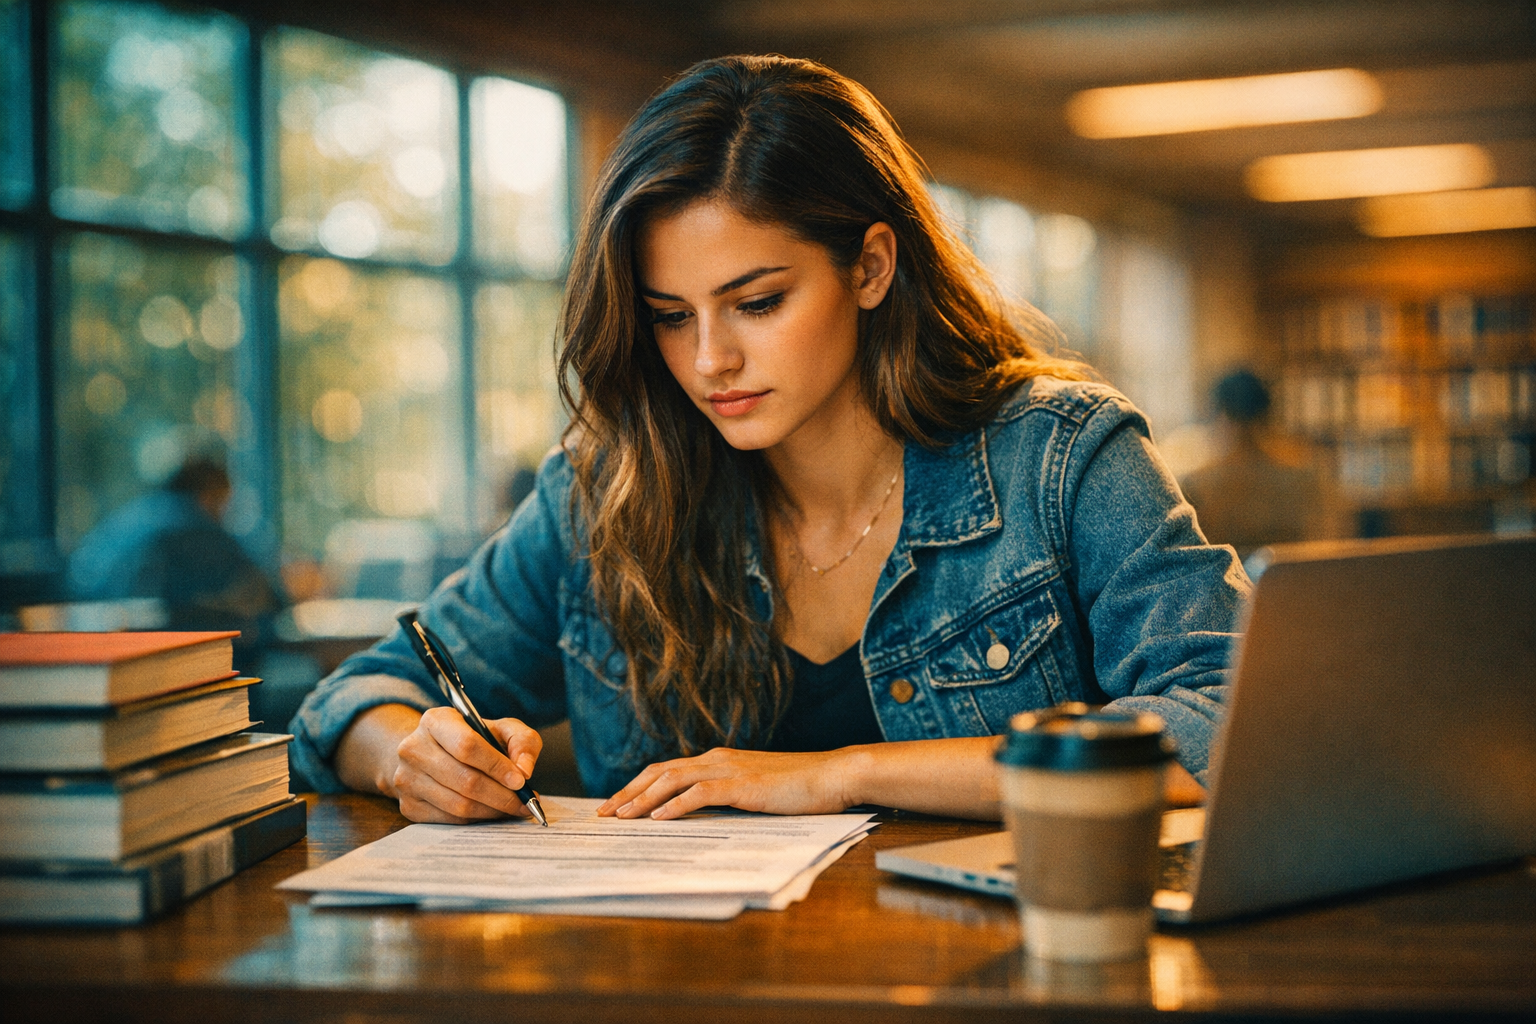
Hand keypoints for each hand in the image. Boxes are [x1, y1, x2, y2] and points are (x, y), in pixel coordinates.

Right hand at [389, 706, 542, 823]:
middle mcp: (414, 748)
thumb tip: (524, 770)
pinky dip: (476, 819)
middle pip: (465, 780)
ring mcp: (407, 779)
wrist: (431, 753)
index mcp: (436, 721)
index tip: (521, 780)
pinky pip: (449, 819)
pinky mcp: (408, 805)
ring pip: (458, 804)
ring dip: (492, 810)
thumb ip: (521, 741)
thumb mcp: (500, 728)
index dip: (497, 766)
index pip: (467, 746)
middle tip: (524, 802)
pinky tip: (491, 812)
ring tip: (512, 808)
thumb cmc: (472, 740)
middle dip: (501, 795)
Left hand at [596, 747, 860, 819]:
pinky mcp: (741, 784)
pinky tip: (659, 819)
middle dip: (628, 793)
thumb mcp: (753, 792)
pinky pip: (699, 794)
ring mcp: (728, 769)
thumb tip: (698, 817)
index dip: (637, 787)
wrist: (831, 776)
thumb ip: (726, 798)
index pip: (666, 770)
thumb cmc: (797, 788)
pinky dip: (675, 805)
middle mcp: (716, 759)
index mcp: (717, 760)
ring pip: (672, 780)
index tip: (616, 806)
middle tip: (603, 814)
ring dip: (643, 799)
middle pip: (659, 772)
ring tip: (621, 817)